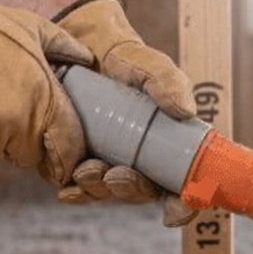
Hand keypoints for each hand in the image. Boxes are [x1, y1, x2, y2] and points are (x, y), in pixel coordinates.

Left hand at [53, 0, 198, 224]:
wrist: (75, 45)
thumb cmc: (120, 56)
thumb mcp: (147, 64)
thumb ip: (168, 79)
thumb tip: (184, 110)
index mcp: (167, 144)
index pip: (183, 182)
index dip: (185, 203)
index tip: (176, 208)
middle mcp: (140, 158)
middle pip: (144, 192)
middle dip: (131, 191)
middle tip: (116, 175)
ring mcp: (109, 162)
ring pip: (110, 193)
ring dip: (100, 190)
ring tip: (87, 170)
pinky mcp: (78, 162)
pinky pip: (80, 188)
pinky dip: (76, 192)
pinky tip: (68, 188)